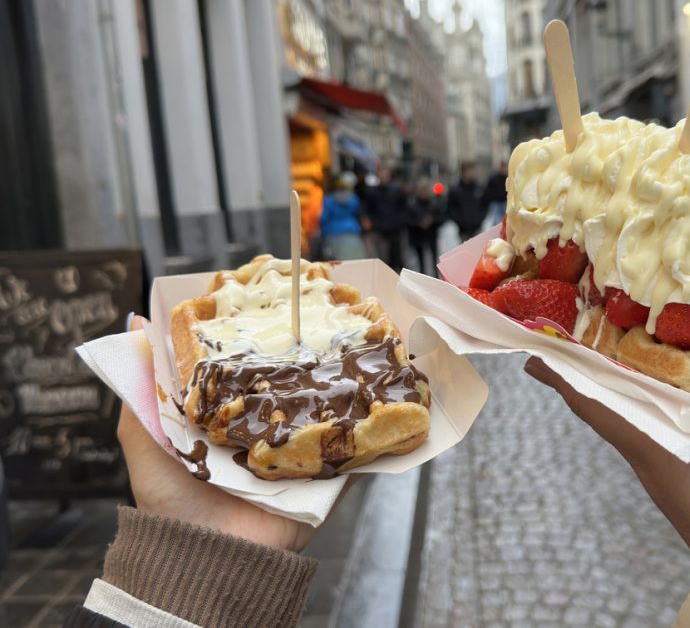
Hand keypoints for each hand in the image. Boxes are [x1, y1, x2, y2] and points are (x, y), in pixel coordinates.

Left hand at [119, 316, 352, 552]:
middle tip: (323, 322)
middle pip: (290, 390)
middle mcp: (264, 436)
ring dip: (342, 391)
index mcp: (226, 423)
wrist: (207, 560)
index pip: (247, 373)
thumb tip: (135, 324)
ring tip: (357, 355)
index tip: (268, 304)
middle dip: (306, 361)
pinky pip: (350, 453)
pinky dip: (367, 432)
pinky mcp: (321, 481)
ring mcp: (296, 458)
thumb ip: (141, 390)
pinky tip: (379, 405)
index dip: (257, 343)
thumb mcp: (145, 442)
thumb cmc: (171, 506)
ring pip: (324, 416)